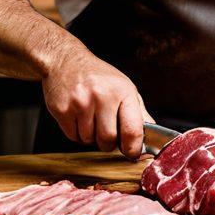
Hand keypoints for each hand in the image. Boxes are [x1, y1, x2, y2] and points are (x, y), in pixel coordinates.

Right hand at [42, 45, 151, 160]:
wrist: (65, 60)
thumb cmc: (97, 76)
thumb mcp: (123, 87)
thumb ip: (139, 112)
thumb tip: (152, 136)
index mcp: (122, 91)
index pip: (132, 130)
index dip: (134, 148)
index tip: (132, 153)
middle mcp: (102, 96)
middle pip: (108, 140)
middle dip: (108, 143)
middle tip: (106, 131)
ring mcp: (80, 103)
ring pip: (89, 140)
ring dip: (91, 137)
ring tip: (90, 118)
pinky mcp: (62, 110)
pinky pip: (73, 138)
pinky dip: (77, 134)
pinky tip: (78, 117)